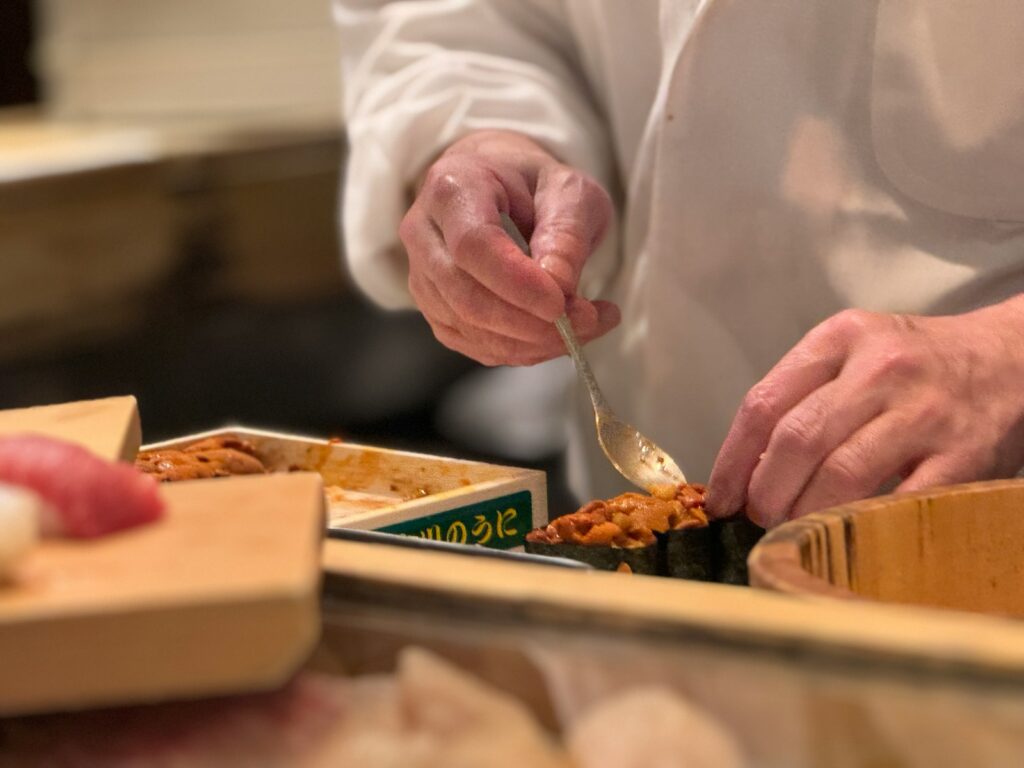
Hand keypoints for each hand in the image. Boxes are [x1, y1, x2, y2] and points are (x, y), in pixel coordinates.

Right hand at [399, 130, 619, 365]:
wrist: (503, 190)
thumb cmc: (536, 186)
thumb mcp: (569, 191)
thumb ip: (566, 233)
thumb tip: (558, 286)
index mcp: (452, 188)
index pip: (472, 245)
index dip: (516, 283)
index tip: (562, 302)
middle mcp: (424, 233)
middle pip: (465, 296)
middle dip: (530, 322)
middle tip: (588, 320)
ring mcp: (423, 276)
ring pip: (469, 328)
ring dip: (533, 341)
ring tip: (586, 326)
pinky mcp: (435, 310)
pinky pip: (474, 345)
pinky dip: (521, 350)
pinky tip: (557, 335)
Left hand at [706, 301, 1023, 527]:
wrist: (1016, 359)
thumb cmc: (918, 365)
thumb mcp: (855, 353)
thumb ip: (804, 395)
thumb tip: (745, 468)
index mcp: (840, 338)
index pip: (764, 402)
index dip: (733, 459)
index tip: (720, 496)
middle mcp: (880, 369)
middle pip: (796, 440)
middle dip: (765, 491)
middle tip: (758, 516)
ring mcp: (923, 412)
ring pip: (840, 474)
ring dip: (803, 512)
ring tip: (792, 527)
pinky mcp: (962, 456)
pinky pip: (897, 502)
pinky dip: (860, 525)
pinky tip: (843, 535)